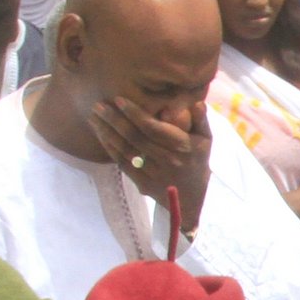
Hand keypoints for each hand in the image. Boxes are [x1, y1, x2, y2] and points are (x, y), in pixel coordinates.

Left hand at [87, 96, 214, 236]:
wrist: (191, 199)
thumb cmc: (197, 163)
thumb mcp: (205, 140)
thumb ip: (200, 120)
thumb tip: (197, 102)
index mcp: (181, 146)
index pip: (153, 127)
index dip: (134, 113)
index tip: (119, 99)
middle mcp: (167, 159)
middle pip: (134, 136)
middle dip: (114, 119)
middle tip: (98, 105)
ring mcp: (153, 173)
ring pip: (125, 149)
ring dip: (107, 132)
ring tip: (94, 116)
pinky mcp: (142, 183)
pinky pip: (122, 163)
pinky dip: (109, 147)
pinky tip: (100, 134)